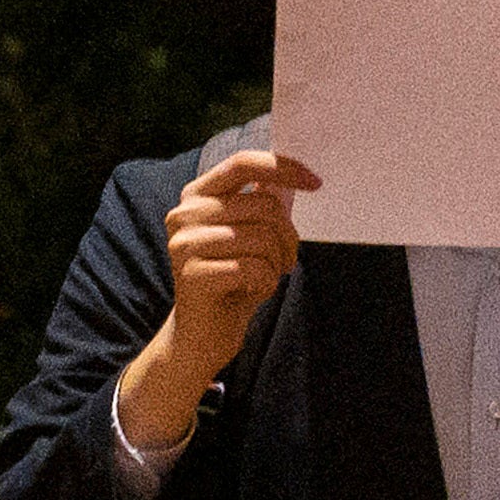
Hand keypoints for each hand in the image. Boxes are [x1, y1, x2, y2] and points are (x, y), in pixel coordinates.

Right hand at [154, 149, 313, 384]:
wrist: (201, 336)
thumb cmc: (231, 280)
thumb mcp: (246, 234)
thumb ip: (260, 202)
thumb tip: (291, 174)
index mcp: (196, 195)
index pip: (243, 163)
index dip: (283, 168)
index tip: (315, 182)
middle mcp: (184, 214)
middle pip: (262, 205)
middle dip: (288, 235)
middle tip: (287, 259)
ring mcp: (184, 244)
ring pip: (261, 237)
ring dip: (277, 262)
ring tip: (267, 276)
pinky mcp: (192, 275)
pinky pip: (254, 267)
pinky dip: (266, 282)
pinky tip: (254, 291)